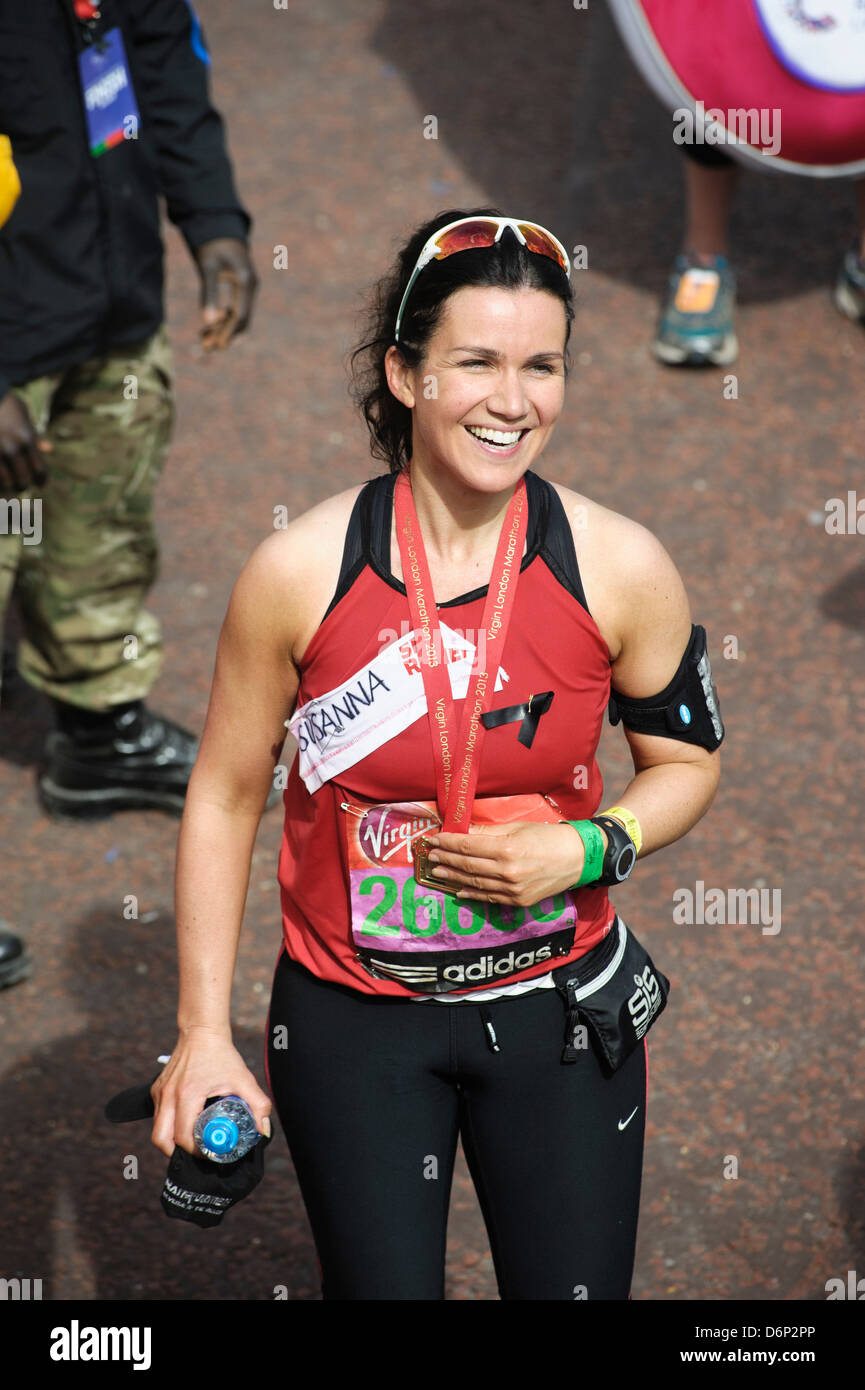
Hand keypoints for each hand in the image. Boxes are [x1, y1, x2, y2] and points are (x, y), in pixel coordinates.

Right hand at [0, 392, 51, 492]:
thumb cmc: (5, 405)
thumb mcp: (23, 416)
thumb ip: (35, 435)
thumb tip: (49, 448)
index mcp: (27, 439)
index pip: (40, 471)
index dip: (41, 480)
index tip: (40, 484)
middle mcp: (12, 448)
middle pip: (24, 480)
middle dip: (24, 484)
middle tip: (22, 484)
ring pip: (7, 483)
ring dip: (9, 486)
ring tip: (10, 485)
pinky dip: (0, 483)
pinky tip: (1, 483)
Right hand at [150, 1025, 271, 1158]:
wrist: (202, 1031)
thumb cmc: (222, 1054)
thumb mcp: (243, 1079)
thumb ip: (258, 1104)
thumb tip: (264, 1130)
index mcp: (187, 1095)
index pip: (183, 1137)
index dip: (196, 1151)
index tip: (210, 1152)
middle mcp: (168, 1095)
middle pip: (160, 1139)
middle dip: (176, 1153)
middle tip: (196, 1153)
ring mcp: (160, 1092)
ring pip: (156, 1129)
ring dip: (171, 1140)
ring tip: (191, 1141)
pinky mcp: (157, 1088)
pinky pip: (158, 1115)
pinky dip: (168, 1125)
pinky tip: (184, 1123)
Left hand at [193, 237, 257, 349]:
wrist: (219, 225)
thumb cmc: (212, 244)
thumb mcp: (207, 267)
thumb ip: (208, 294)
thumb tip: (207, 322)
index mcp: (246, 283)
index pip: (241, 317)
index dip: (228, 333)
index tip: (214, 346)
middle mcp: (251, 287)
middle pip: (241, 320)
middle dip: (224, 335)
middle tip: (206, 348)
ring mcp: (248, 288)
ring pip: (238, 317)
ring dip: (222, 329)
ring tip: (202, 340)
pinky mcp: (242, 288)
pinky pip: (236, 309)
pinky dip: (223, 319)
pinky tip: (209, 325)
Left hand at [424, 821, 606, 906]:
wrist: (577, 859)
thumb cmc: (547, 838)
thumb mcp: (517, 828)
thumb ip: (489, 832)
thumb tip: (464, 830)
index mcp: (507, 849)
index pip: (468, 845)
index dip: (448, 842)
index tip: (434, 839)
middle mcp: (508, 871)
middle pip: (468, 865)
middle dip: (446, 858)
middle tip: (431, 855)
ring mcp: (513, 889)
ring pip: (475, 883)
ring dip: (454, 877)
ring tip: (438, 871)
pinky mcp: (519, 900)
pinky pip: (489, 897)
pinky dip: (472, 894)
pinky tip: (458, 890)